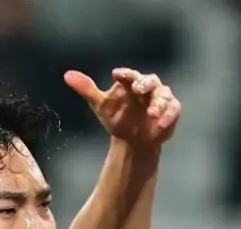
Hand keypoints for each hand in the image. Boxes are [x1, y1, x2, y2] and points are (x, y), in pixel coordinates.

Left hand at [64, 68, 180, 147]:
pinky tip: (161, 124)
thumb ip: (87, 90)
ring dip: (158, 103)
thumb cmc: (117, 118)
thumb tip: (67, 75)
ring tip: (151, 113)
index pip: (129, 75)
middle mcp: (147, 87)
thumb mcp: (100, 106)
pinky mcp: (171, 111)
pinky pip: (173, 110)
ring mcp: (161, 98)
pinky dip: (168, 115)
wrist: (131, 141)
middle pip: (150, 80)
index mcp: (130, 82)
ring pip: (163, 95)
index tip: (117, 75)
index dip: (125, 74)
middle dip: (144, 84)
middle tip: (137, 89)